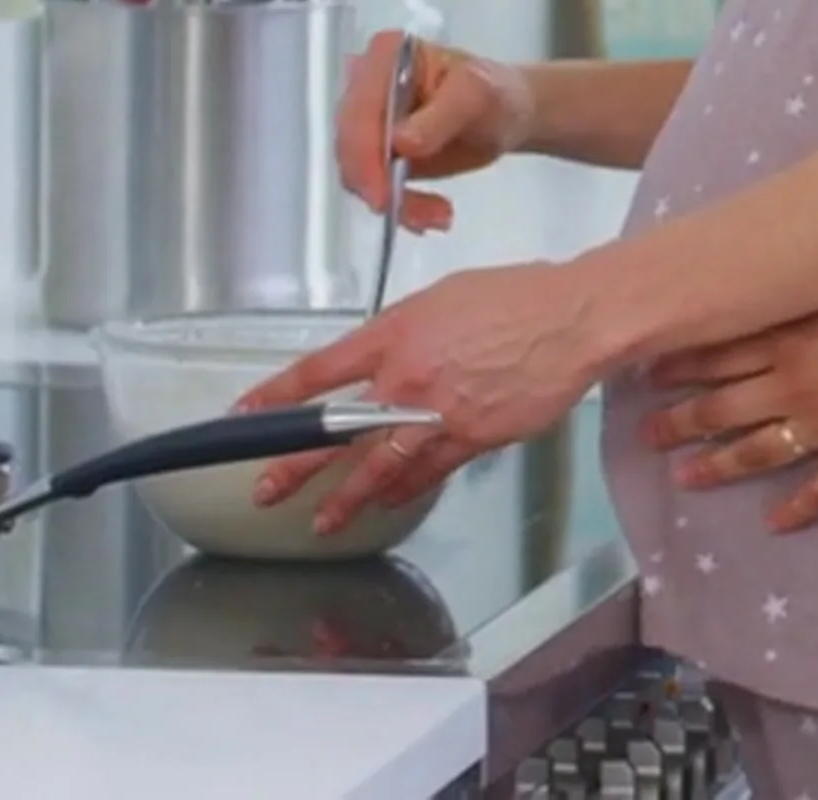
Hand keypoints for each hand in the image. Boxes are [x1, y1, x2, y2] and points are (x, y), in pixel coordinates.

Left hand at [233, 260, 614, 534]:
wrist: (572, 319)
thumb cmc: (516, 297)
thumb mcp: (442, 298)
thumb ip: (404, 331)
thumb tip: (385, 358)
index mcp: (393, 335)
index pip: (317, 372)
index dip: (275, 395)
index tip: (245, 413)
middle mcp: (406, 379)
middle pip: (336, 432)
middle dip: (295, 465)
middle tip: (265, 489)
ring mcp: (438, 415)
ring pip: (379, 466)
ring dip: (347, 498)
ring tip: (322, 521)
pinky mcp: (473, 438)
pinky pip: (428, 472)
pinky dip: (405, 489)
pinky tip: (390, 502)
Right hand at [338, 29, 535, 231]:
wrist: (509, 113)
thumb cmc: (495, 92)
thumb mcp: (478, 95)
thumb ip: (441, 116)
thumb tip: (400, 142)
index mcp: (387, 56)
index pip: (359, 109)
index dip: (363, 153)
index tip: (382, 192)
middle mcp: (368, 85)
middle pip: (350, 144)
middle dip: (379, 186)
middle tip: (417, 214)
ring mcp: (369, 121)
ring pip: (359, 173)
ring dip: (396, 203)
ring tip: (438, 215)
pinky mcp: (377, 153)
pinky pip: (375, 187)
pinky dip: (402, 208)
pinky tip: (432, 215)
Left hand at [637, 276, 817, 532]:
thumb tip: (793, 257)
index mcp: (795, 334)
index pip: (717, 353)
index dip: (677, 366)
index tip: (646, 374)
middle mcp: (799, 383)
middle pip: (722, 408)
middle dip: (678, 423)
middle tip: (647, 436)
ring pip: (757, 453)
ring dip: (718, 468)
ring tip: (687, 479)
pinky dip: (797, 510)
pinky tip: (776, 523)